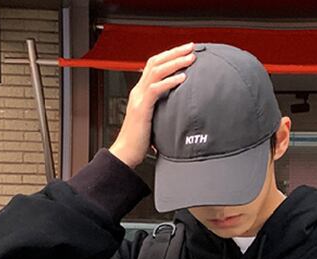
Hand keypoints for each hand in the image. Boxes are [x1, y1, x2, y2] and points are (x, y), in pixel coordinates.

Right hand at [109, 43, 195, 169]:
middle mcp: (138, 91)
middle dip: (174, 53)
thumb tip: (178, 109)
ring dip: (174, 63)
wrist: (125, 154)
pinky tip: (182, 78)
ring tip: (190, 59)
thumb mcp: (153, 121)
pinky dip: (169, 82)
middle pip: (155, 62)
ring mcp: (138, 98)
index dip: (169, 56)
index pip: (154, 66)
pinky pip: (155, 89)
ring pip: (156, 71)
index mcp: (141, 93)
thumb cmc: (139, 141)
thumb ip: (162, 110)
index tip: (185, 52)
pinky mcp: (141, 108)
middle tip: (191, 48)